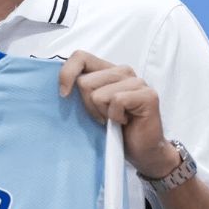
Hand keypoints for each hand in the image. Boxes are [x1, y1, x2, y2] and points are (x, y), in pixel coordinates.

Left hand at [58, 50, 176, 177]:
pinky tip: (125, 122)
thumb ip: (80, 92)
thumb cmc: (114, 130)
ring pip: (99, 94)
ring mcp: (137, 82)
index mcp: (107, 70)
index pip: (80, 57)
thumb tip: (60, 89)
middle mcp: (123, 71)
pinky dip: (115, 117)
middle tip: (102, 117)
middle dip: (87, 106)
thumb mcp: (90, 107)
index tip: (64, 95)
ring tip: (114, 120)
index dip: (67, 73)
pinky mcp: (148, 95)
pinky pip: (117, 101)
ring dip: (102, 114)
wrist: (142, 151)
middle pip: (85, 82)